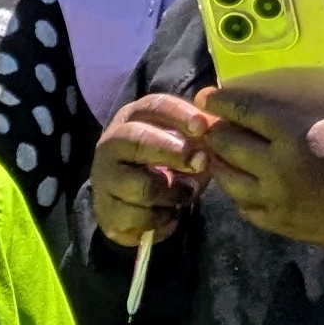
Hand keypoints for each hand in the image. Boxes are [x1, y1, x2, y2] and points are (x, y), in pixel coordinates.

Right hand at [89, 93, 210, 253]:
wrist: (127, 206)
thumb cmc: (161, 167)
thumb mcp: (180, 146)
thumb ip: (197, 137)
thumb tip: (218, 131)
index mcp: (132, 118)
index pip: (154, 106)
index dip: (179, 114)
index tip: (203, 127)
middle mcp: (112, 143)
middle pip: (137, 139)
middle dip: (173, 151)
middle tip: (201, 162)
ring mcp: (105, 177)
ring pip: (143, 185)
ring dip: (173, 193)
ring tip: (185, 195)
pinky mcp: (106, 209)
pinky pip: (140, 215)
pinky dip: (161, 218)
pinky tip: (167, 214)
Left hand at [203, 26, 323, 256]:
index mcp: (297, 134)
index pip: (244, 112)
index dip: (221, 102)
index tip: (208, 96)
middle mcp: (277, 167)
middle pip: (226, 144)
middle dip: (214, 130)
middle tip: (212, 122)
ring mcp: (274, 198)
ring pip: (226, 177)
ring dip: (219, 160)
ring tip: (220, 149)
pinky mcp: (277, 223)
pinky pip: (242, 205)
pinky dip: (237, 191)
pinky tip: (241, 180)